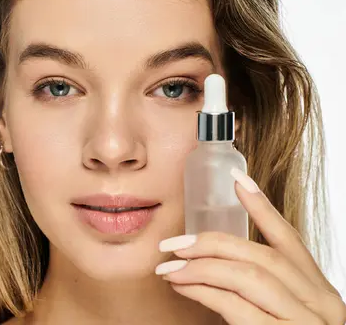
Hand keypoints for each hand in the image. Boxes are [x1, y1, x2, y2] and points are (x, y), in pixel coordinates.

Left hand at [155, 168, 345, 324]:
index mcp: (320, 294)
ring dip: (202, 265)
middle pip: (262, 256)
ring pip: (249, 276)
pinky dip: (205, 291)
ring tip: (170, 266)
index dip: (263, 207)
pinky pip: (237, 306)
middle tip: (173, 244)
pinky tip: (183, 286)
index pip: (290, 240)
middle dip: (212, 243)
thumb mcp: (283, 318)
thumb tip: (209, 268)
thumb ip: (260, 294)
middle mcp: (321, 306)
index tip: (238, 179)